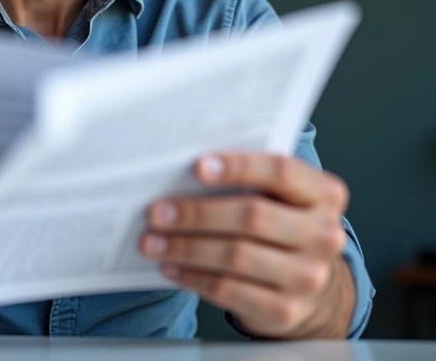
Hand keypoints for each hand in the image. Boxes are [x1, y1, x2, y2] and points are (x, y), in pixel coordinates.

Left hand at [140, 153, 354, 337]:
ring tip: (152, 241)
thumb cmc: (280, 223)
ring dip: (185, 247)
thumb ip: (248, 177)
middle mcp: (324, 235)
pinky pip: (229, 290)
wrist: (311, 284)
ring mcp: (308, 277)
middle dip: (197, 213)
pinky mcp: (286, 311)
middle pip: (252, 216)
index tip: (197, 166)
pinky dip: (192, 277)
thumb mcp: (279, 195)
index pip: (281, 171)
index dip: (238, 166)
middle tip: (157, 212)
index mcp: (324, 194)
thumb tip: (183, 169)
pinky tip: (170, 266)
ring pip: (236, 256)